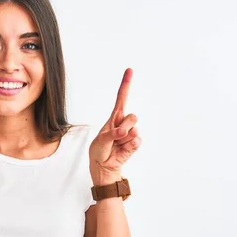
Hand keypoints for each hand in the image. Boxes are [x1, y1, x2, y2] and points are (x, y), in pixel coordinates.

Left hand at [89, 68, 141, 184]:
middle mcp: (124, 123)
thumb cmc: (99, 150)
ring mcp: (131, 132)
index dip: (125, 84)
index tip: (129, 70)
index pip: (121, 98)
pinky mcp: (135, 143)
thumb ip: (111, 134)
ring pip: (134, 129)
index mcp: (114, 118)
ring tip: (115, 145)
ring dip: (123, 139)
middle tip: (115, 137)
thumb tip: (124, 132)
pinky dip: (128, 147)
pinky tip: (121, 150)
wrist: (103, 166)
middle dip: (124, 127)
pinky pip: (136, 141)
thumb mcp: (100, 141)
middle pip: (132, 116)